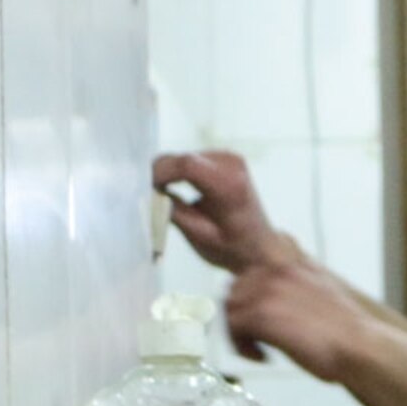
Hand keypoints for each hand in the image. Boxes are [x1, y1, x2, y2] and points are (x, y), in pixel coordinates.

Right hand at [152, 150, 303, 276]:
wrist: (260, 247)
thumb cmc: (231, 247)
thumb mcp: (197, 234)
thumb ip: (172, 209)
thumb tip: (149, 191)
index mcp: (230, 187)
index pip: (187, 164)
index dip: (160, 172)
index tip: (146, 188)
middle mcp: (232, 165)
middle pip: (182, 158)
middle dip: (163, 175)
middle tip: (155, 198)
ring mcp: (230, 158)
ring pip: (184, 157)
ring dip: (172, 174)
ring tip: (173, 198)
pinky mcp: (226, 157)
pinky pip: (192, 159)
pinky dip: (182, 173)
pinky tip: (187, 190)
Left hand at [223, 257, 377, 376]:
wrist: (360, 346)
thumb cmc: (348, 331)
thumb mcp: (325, 293)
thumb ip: (300, 288)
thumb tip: (285, 301)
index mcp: (293, 264)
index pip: (252, 267)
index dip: (248, 291)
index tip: (254, 311)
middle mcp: (277, 270)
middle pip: (235, 288)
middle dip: (242, 315)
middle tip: (257, 338)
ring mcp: (268, 291)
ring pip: (231, 307)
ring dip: (240, 332)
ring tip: (260, 349)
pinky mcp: (261, 314)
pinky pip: (233, 327)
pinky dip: (243, 346)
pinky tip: (264, 357)